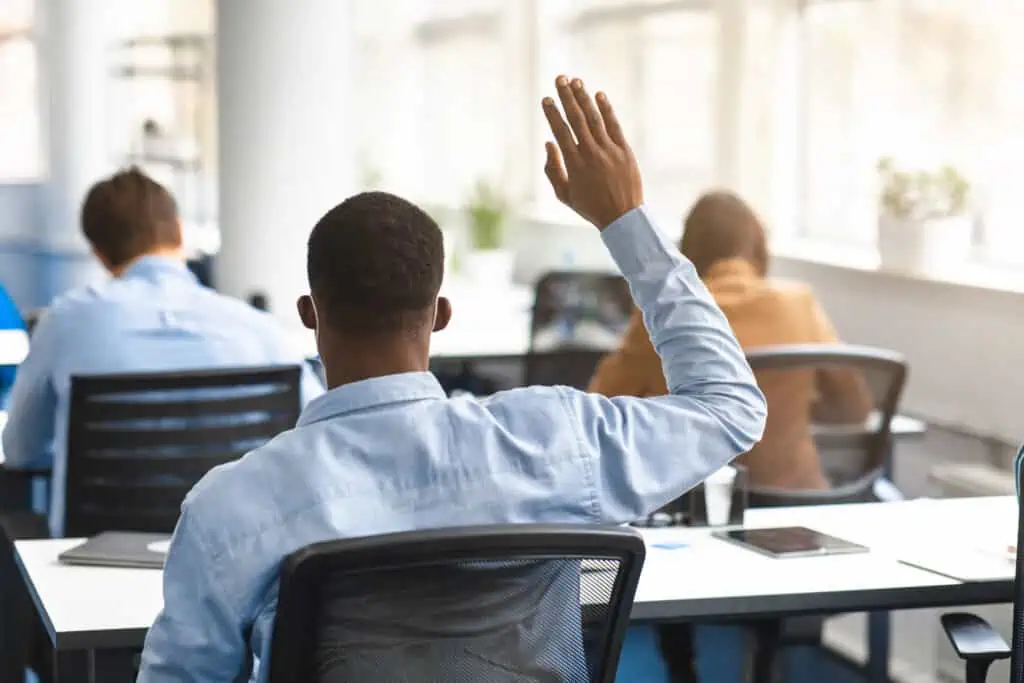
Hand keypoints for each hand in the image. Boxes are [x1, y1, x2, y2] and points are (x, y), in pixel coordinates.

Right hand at [542, 75, 643, 230]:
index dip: (553, 113)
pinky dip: (607, 109)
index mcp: (574, 164)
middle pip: (576, 119)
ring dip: (584, 98)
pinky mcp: (624, 150)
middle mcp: (591, 153)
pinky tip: (599, 95)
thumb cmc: (590, 207)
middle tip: (560, 78)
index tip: (546, 98)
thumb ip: (553, 169)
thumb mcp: (564, 194)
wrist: (622, 216)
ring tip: (576, 81)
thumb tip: (548, 143)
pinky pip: (614, 125)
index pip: (561, 131)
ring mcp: (609, 150)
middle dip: (567, 96)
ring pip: (594, 118)